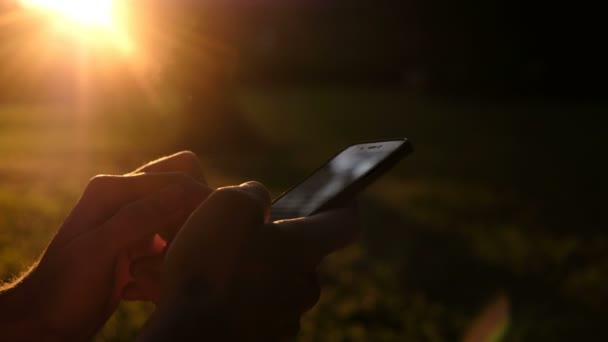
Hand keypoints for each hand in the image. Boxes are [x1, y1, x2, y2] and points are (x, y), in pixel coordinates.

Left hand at [5, 152, 210, 340]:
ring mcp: (132, 222)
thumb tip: (187, 191)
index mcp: (113, 189)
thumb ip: (140, 216)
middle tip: (188, 248)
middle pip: (182, 189)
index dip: (200, 197)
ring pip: (180, 217)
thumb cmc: (65, 286)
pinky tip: (146, 283)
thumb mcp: (100, 248)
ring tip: (157, 271)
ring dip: (179, 244)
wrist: (44, 320)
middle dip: (192, 218)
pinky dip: (167, 262)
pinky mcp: (138, 245)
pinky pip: (169, 243)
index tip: (216, 228)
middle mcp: (125, 199)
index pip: (176, 177)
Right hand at [140, 182, 358, 340]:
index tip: (342, 198)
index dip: (345, 206)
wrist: (187, 334)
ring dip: (264, 272)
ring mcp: (286, 318)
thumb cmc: (209, 266)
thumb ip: (254, 195)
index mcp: (304, 250)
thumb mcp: (229, 205)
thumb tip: (260, 201)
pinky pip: (264, 310)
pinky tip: (219, 293)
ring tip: (226, 266)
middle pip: (307, 257)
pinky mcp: (265, 338)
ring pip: (283, 285)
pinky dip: (249, 298)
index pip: (346, 225)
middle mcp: (304, 287)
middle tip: (251, 235)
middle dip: (285, 243)